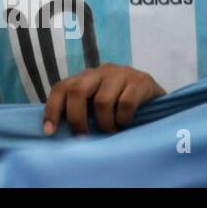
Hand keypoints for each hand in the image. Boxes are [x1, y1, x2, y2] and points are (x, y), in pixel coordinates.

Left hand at [42, 64, 163, 134]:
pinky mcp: (140, 81)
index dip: (52, 109)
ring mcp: (120, 74)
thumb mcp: (98, 103)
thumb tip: (57, 132)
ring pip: (101, 101)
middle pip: (77, 92)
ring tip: (111, 131)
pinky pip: (125, 103)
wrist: (157, 97)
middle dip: (77, 118)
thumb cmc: (121, 104)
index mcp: (85, 76)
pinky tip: (125, 123)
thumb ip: (81, 109)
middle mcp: (100, 71)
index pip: (61, 88)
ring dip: (104, 123)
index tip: (49, 132)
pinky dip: (122, 119)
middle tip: (83, 136)